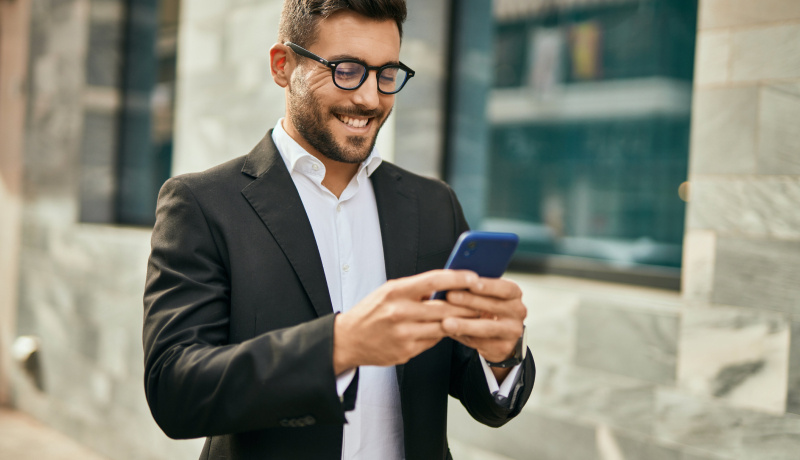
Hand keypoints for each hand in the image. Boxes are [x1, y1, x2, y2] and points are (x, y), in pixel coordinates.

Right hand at [333, 270, 481, 373]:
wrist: (349, 339)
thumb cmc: (372, 311)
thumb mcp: (389, 291)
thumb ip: (415, 288)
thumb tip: (446, 284)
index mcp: (396, 292)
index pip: (433, 280)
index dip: (457, 278)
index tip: (474, 277)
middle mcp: (400, 312)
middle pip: (444, 307)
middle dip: (467, 304)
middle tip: (483, 300)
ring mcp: (404, 334)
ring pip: (443, 326)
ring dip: (461, 321)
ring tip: (475, 315)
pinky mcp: (406, 352)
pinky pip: (434, 341)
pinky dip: (443, 334)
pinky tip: (451, 329)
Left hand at [440, 277, 526, 371]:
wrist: (499, 334)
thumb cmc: (487, 306)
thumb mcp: (487, 294)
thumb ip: (474, 287)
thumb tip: (450, 279)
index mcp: (514, 294)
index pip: (506, 288)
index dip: (489, 286)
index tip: (471, 283)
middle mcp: (518, 312)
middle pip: (494, 306)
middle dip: (470, 301)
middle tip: (449, 296)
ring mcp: (513, 331)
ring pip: (487, 328)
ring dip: (465, 324)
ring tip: (445, 322)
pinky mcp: (503, 348)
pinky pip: (480, 342)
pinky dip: (462, 336)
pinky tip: (449, 333)